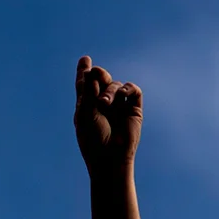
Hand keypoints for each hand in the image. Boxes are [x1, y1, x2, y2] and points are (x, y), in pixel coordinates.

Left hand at [74, 57, 142, 174]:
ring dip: (110, 90)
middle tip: (97, 74)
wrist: (110, 158)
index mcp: (86, 105)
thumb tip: (94, 69)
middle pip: (101, 79)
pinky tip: (121, 95)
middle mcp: (102, 103)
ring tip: (103, 103)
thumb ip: (89, 91)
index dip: (84, 71)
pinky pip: (132, 90)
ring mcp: (119, 106)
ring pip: (115, 84)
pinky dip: (127, 88)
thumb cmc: (93, 139)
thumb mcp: (85, 113)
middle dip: (99, 75)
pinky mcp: (134, 109)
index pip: (85, 84)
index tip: (85, 60)